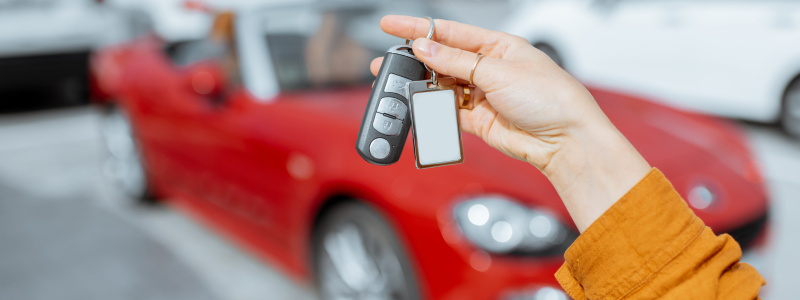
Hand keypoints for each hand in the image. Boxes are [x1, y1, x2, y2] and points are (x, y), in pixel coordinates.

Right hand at [371, 16, 650, 231]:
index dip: (418, 28)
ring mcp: (482, 95)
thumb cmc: (550, 98)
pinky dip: (432, 111)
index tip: (390, 25)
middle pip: (441, 59)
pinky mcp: (478, 120)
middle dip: (414, 61)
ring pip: (441, 86)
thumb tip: (424, 47)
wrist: (566, 140)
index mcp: (497, 46)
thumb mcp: (499, 71)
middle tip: (386, 62)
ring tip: (399, 87)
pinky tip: (420, 108)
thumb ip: (457, 61)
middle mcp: (488, 68)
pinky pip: (447, 112)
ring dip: (421, 87)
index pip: (449, 32)